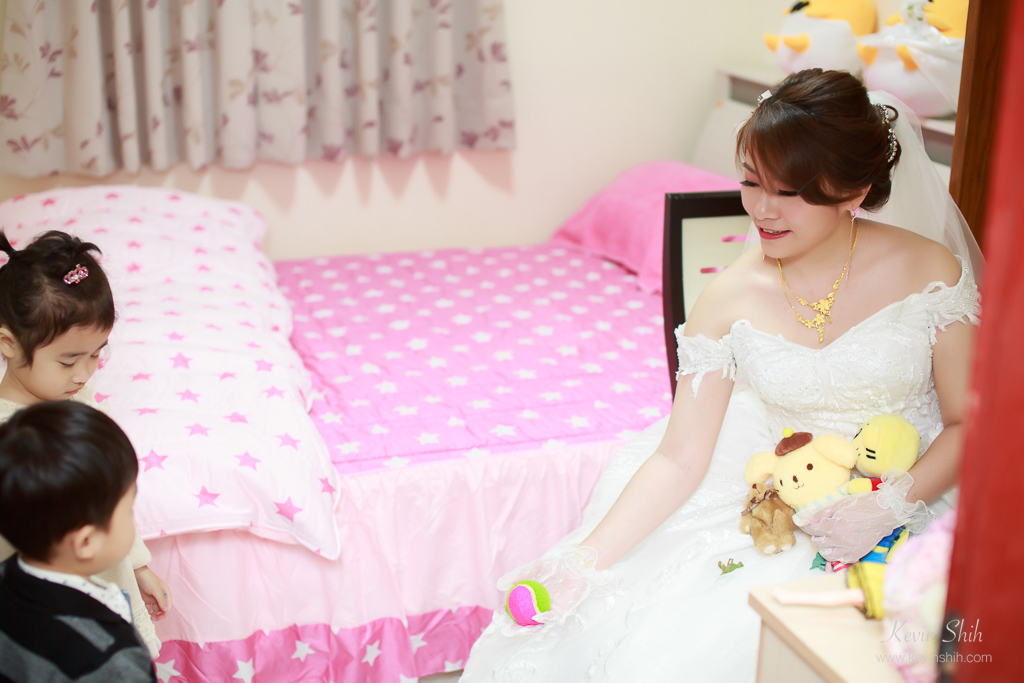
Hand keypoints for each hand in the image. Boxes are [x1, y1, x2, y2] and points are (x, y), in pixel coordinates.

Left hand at [134, 566, 172, 620]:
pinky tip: (146, 611)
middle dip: (159, 614)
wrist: (137, 574)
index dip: (165, 613)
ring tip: (149, 616)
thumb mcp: (156, 589)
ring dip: (153, 614)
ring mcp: (153, 598)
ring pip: (156, 609)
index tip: (159, 617)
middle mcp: (161, 596)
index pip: (168, 606)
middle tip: (153, 618)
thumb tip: (166, 610)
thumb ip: (161, 600)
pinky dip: (148, 611)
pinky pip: (149, 608)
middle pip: (162, 609)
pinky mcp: (146, 599)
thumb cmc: (148, 579)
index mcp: (166, 593)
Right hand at [496, 546, 612, 630]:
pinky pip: (551, 618)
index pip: (512, 610)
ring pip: (535, 625)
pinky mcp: (561, 612)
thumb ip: (518, 575)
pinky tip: (536, 618)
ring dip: (525, 630)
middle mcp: (536, 608)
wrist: (574, 565)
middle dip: (512, 628)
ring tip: (516, 630)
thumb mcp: (534, 568)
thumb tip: (499, 584)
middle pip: (522, 622)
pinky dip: (543, 619)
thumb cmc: (554, 566)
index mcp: (528, 600)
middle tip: (505, 628)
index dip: (503, 615)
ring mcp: (548, 611)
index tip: (497, 616)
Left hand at [796, 469, 931, 563]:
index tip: (809, 523)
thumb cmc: (862, 505)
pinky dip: (836, 554)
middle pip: (817, 543)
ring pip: (826, 554)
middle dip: (816, 535)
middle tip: (822, 528)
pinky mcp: (858, 554)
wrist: (885, 512)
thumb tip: (802, 520)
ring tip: (829, 538)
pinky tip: (839, 545)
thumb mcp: (838, 505)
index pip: (812, 530)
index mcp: (835, 526)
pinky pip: (840, 560)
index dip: (808, 526)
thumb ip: (819, 514)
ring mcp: (850, 549)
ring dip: (824, 546)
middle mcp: (841, 540)